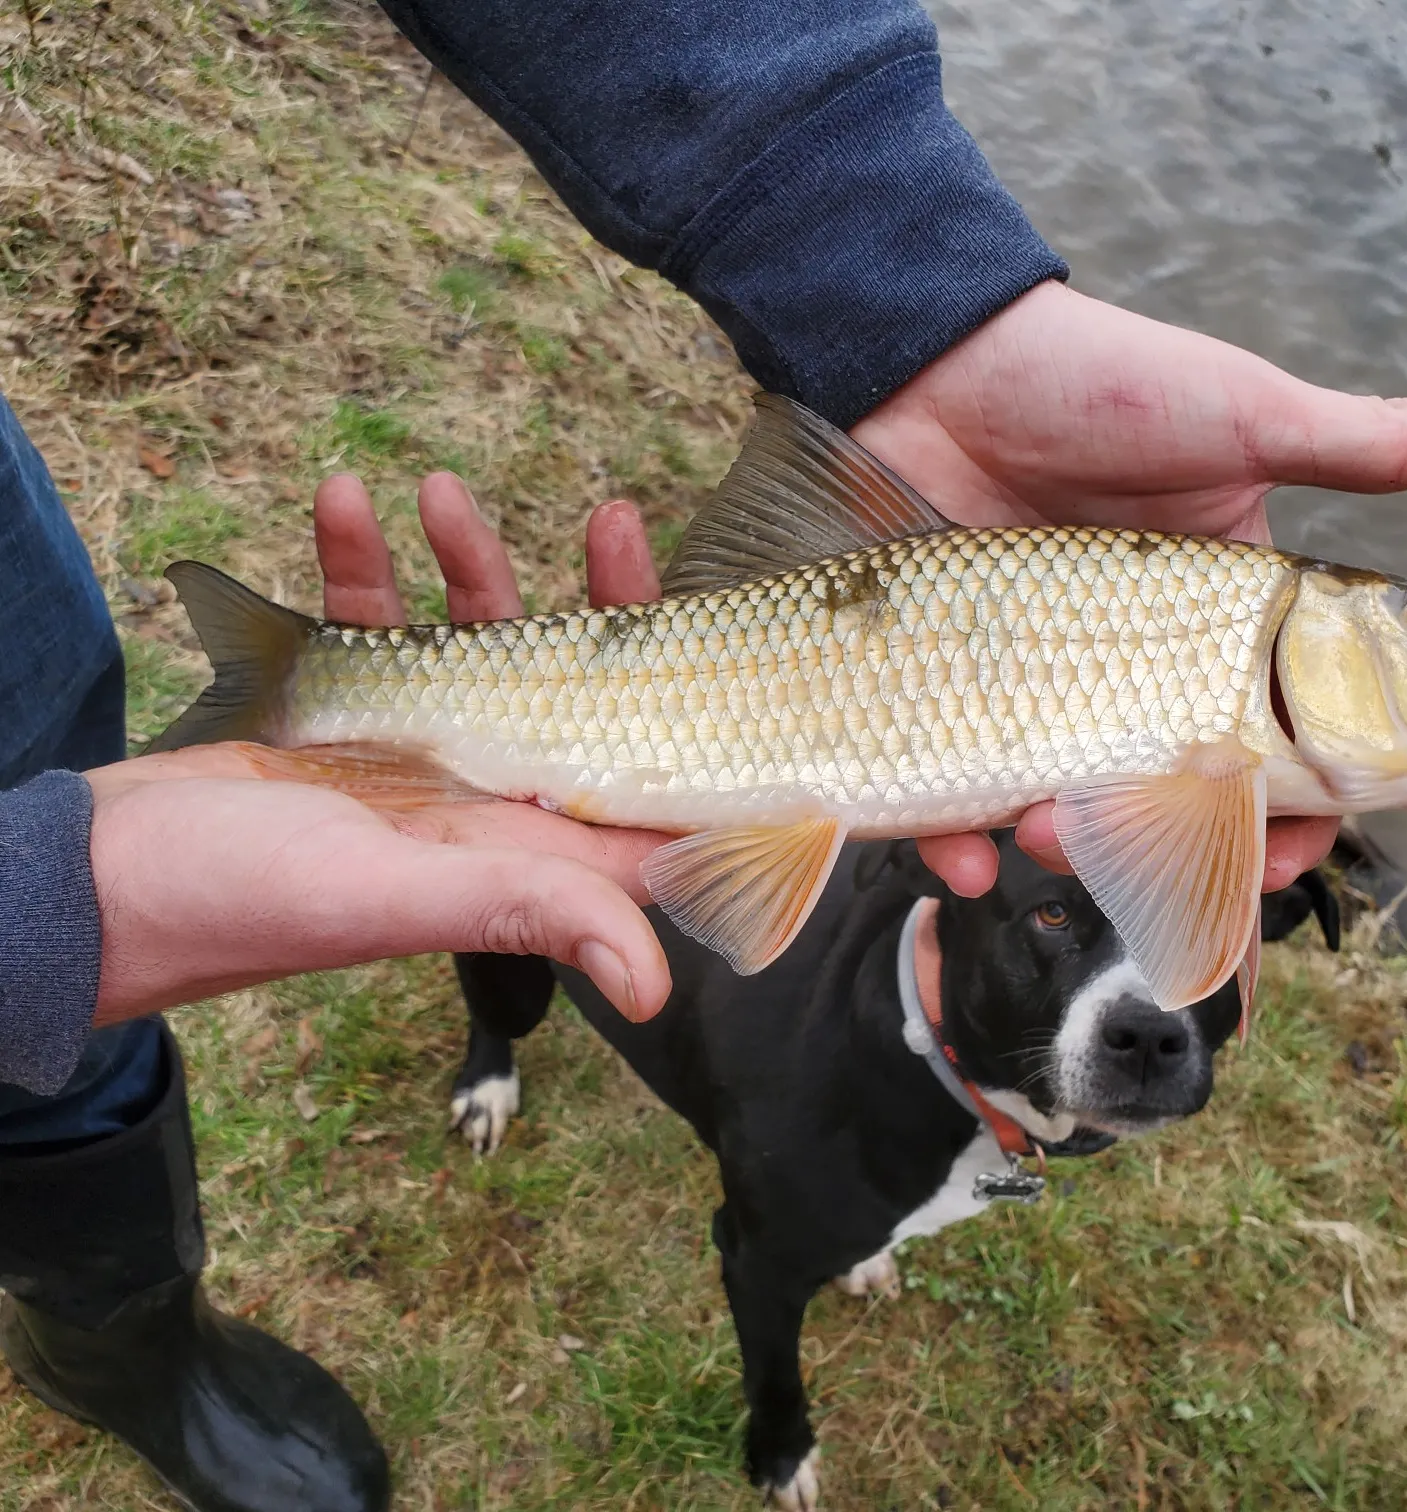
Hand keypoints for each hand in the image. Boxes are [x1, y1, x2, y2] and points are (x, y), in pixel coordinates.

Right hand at [92, 474, 674, 1027]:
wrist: (102, 882)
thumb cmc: (243, 902)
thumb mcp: (396, 894)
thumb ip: (527, 909)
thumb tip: (655, 987)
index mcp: (520, 842)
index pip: (646, 785)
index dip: (702, 717)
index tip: (723, 632)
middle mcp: (485, 792)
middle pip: (580, 686)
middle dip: (600, 601)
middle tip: (614, 522)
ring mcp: (418, 746)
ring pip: (477, 636)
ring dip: (466, 558)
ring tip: (437, 491)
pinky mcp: (348, 710)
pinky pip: (373, 621)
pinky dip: (359, 563)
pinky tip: (345, 502)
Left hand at [848, 281, 1406, 892]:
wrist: (940, 371)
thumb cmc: (1100, 385)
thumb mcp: (1240, 413)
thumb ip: (1358, 439)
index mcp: (1219, 623)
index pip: (1274, 742)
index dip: (1288, 814)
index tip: (1280, 852)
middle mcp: (1130, 666)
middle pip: (1168, 799)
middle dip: (1169, 849)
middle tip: (1155, 860)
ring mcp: (1034, 684)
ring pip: (1062, 809)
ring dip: (1061, 848)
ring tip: (1040, 838)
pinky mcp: (950, 690)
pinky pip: (953, 789)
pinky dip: (955, 839)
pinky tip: (965, 855)